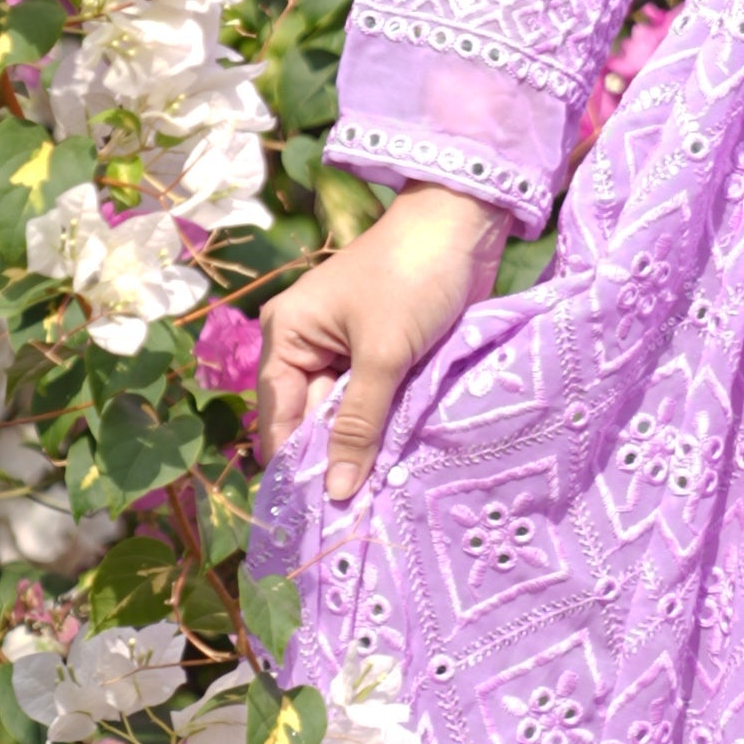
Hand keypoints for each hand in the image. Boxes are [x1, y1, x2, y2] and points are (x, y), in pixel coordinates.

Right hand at [256, 185, 511, 500]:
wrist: (464, 223)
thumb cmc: (412, 277)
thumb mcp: (383, 352)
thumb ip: (359, 424)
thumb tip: (337, 493)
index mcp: (287, 335)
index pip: (279, 418)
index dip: (295, 465)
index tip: (313, 519)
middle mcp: (308, 345)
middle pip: (312, 421)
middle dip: (333, 461)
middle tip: (351, 520)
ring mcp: (347, 350)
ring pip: (347, 416)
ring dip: (364, 447)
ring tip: (376, 502)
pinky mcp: (384, 353)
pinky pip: (376, 402)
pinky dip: (386, 427)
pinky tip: (397, 465)